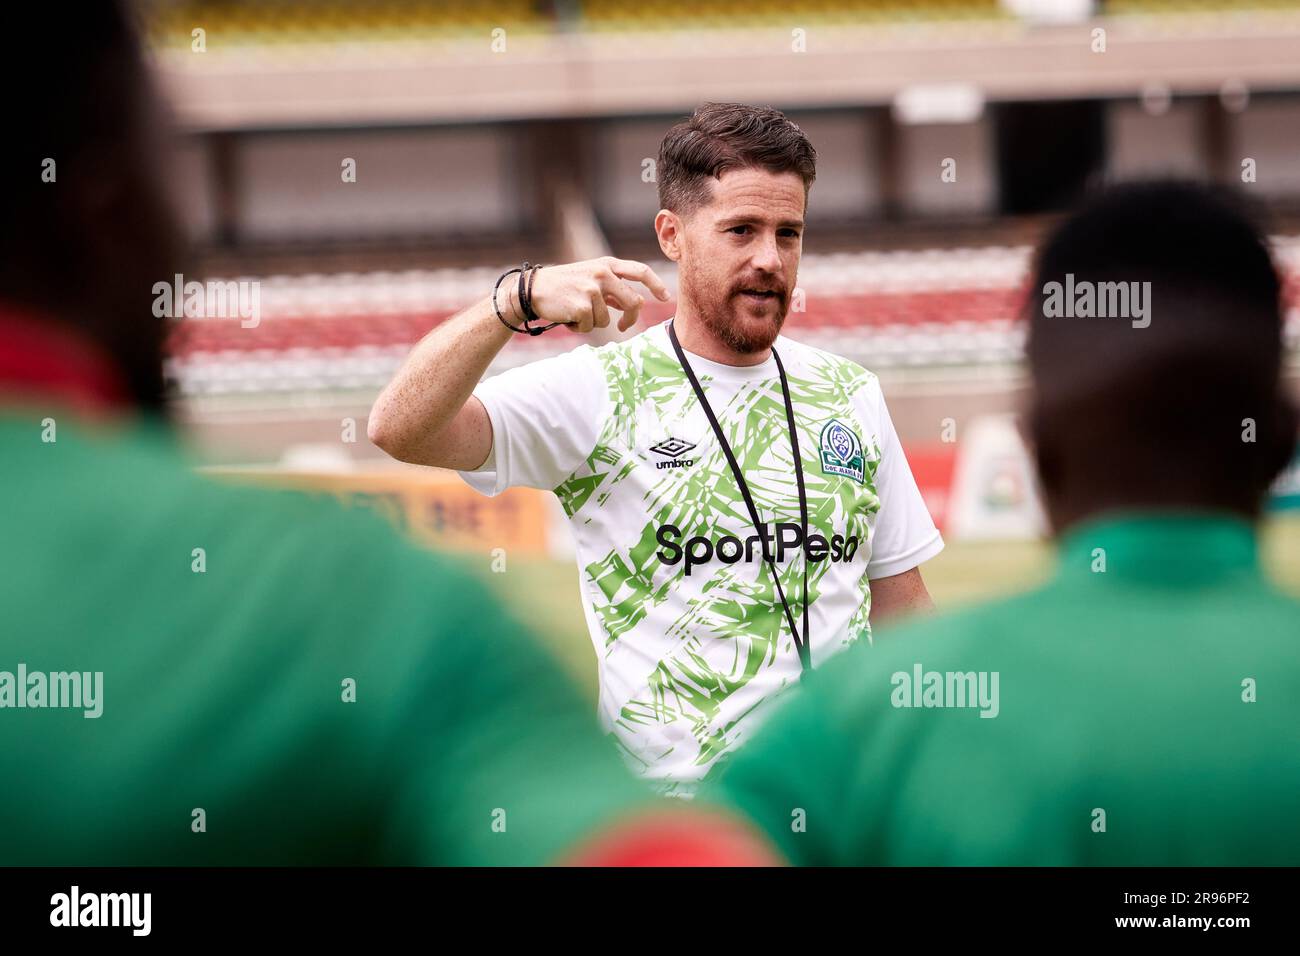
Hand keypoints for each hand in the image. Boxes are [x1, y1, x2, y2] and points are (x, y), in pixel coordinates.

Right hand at [526, 257, 670, 333]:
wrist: (532, 290)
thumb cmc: (563, 286)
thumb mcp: (590, 279)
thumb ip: (613, 289)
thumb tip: (636, 302)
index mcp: (606, 264)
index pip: (640, 271)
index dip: (656, 284)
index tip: (665, 297)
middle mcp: (602, 274)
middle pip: (633, 302)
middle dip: (629, 319)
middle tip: (623, 328)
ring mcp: (593, 289)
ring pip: (607, 319)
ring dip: (591, 322)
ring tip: (574, 312)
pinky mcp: (582, 306)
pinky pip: (590, 327)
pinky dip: (579, 328)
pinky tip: (567, 317)